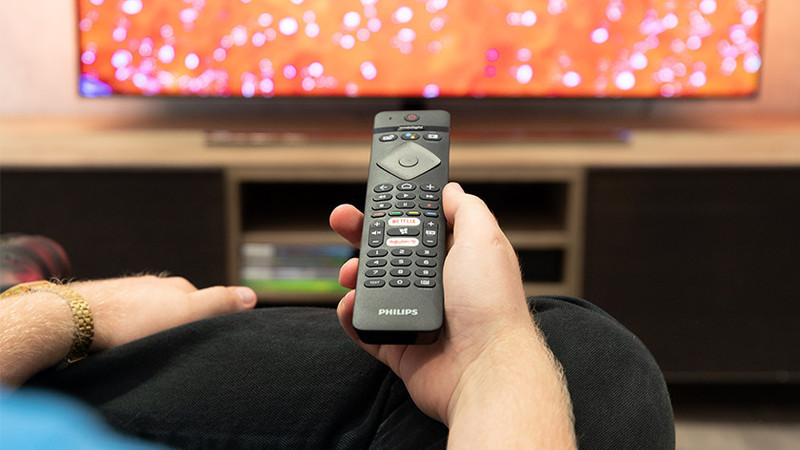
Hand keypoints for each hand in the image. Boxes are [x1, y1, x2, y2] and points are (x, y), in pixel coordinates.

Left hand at [0, 275, 256, 385]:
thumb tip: (252, 295)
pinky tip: (124, 342)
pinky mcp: (105, 305)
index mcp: (178, 286)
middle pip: (176, 306)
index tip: (206, 339)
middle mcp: (154, 285)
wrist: (75, 318)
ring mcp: (128, 292)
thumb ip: (219, 303)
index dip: (209, 321)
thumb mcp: (187, 313)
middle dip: (179, 324)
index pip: (204, 302)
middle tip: (176, 346)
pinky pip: (126, 319)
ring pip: (149, 312)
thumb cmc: (133, 320)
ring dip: (152, 327)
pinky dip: (129, 330)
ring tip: (148, 346)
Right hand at [330, 183, 575, 446]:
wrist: (484, 369)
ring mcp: (415, 316)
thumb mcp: (484, 240)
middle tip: (343, 220)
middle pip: (390, 252)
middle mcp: (437, 286)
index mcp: (456, 258)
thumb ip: (467, 209)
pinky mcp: (399, 345)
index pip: (420, 226)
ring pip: (373, 287)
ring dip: (356, 274)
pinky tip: (351, 304)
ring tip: (351, 272)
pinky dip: (352, 315)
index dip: (397, 209)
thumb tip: (451, 190)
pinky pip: (365, 326)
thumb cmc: (491, 306)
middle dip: (364, 234)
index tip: (375, 196)